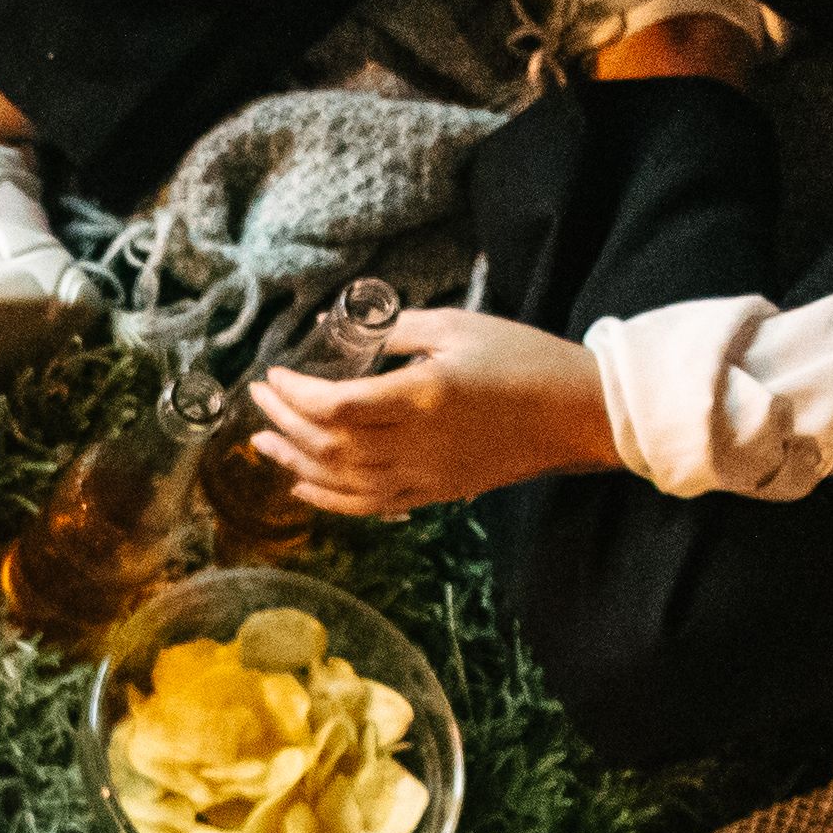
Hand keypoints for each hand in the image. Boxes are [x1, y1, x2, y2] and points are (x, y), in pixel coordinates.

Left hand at [246, 311, 621, 517]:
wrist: (574, 413)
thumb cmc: (521, 359)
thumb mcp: (459, 326)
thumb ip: (397, 331)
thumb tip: (346, 333)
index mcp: (421, 398)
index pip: (336, 405)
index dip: (295, 394)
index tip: (274, 374)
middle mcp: (415, 445)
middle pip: (329, 444)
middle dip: (284, 423)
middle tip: (258, 400)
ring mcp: (423, 476)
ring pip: (340, 481)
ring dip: (294, 463)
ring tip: (262, 443)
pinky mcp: (433, 494)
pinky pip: (368, 506)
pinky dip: (328, 499)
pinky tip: (301, 485)